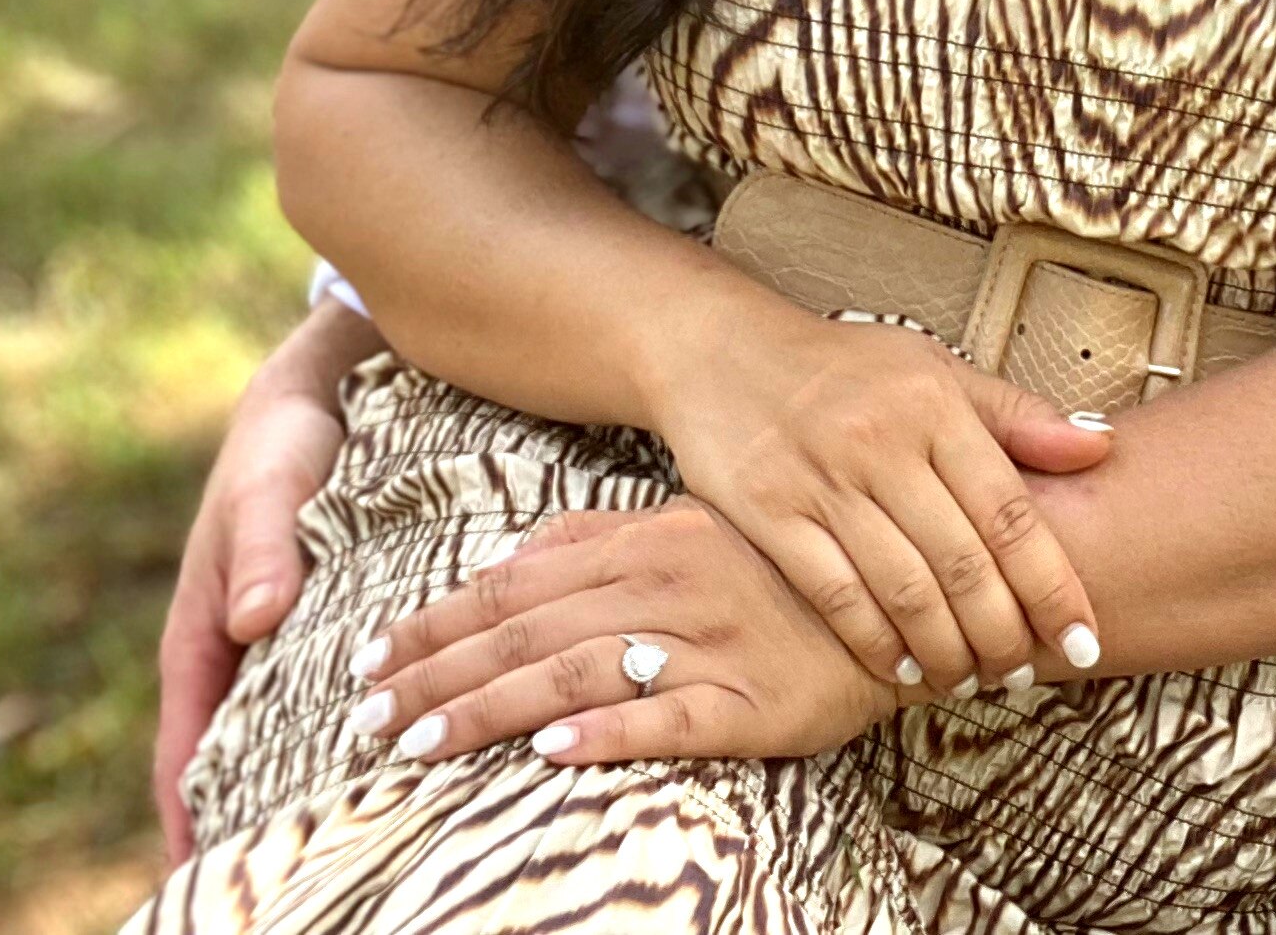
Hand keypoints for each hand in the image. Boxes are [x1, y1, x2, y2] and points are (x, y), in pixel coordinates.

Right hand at [152, 305, 376, 861]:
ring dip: (292, 784)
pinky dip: (333, 736)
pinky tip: (385, 766)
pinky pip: (319, 695)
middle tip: (272, 881)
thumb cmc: (285, 438)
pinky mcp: (322, 619)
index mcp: (204, 626)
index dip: (183, 808)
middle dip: (239, 818)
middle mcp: (237, 641)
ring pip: (278, 730)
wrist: (326, 388)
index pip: (185, 737)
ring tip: (334, 847)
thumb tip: (249, 620)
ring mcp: (278, 636)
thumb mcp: (271, 483)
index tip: (192, 869)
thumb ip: (262, 545)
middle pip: (230, 752)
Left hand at [346, 499, 906, 766]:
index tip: (366, 659)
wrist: (912, 589)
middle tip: (364, 717)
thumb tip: (507, 557)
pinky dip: (610, 732)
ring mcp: (712, 642)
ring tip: (419, 745)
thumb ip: (599, 536)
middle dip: (436, 676)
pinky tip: (553, 751)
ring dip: (491, 709)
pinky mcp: (756, 701)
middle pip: (528, 633)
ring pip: (579, 673)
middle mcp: (668, 584)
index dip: (435, 622)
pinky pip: (673, 718)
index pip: (515, 585)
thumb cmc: (788, 564)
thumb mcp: (692, 524)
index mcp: (648, 538)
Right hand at [645, 292, 1112, 694]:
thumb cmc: (845, 366)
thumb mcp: (934, 369)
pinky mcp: (768, 513)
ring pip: (902, 588)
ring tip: (969, 677)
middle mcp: (882, 442)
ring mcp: (823, 480)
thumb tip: (1101, 448)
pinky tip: (900, 667)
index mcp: (934, 405)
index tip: (1083, 637)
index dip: (1052, 585)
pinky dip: (874, 642)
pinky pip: (834, 594)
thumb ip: (1015, 415)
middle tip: (1023, 672)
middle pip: (961, 562)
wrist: (724, 349)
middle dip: (1002, 632)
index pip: (1010, 511)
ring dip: (945, 649)